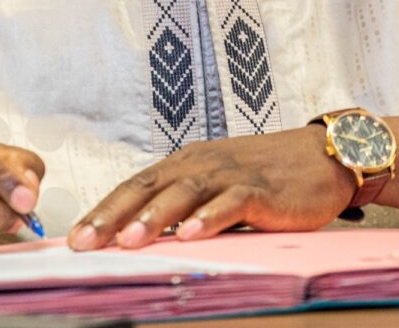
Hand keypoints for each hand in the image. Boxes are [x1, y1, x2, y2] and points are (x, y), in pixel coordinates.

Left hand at [68, 127, 354, 250]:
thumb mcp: (217, 186)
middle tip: (84, 242)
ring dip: (154, 217)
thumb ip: (185, 205)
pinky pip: (231, 203)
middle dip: (113, 215)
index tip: (74, 238)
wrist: (323, 155)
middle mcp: (202, 164)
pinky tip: (190, 234)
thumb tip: (142, 236)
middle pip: (149, 188)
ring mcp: (231, 175)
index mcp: (187, 163)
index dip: (104, 210)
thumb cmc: (267, 175)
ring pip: (185, 193)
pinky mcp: (261, 190)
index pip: (136, 186)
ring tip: (128, 240)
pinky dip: (209, 218)